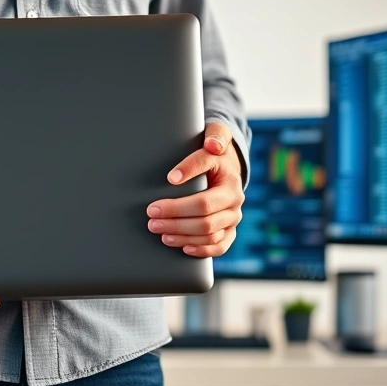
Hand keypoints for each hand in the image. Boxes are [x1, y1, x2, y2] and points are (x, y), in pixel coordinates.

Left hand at [146, 122, 244, 256]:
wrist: (227, 167)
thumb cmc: (214, 152)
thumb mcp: (216, 137)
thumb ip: (216, 135)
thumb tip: (212, 146)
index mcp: (231, 182)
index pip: (205, 195)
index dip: (182, 194)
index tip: (166, 183)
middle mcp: (235, 202)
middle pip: (205, 217)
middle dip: (175, 218)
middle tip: (151, 215)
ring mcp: (233, 218)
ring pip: (210, 234)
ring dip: (183, 236)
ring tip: (159, 231)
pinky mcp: (230, 230)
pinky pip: (220, 246)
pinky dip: (202, 250)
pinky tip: (183, 248)